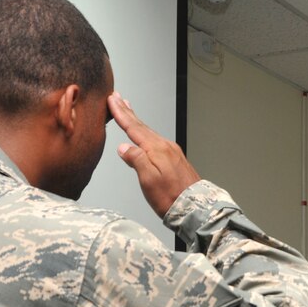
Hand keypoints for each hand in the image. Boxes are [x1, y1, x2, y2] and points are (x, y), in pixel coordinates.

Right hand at [108, 92, 200, 217]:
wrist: (195, 208)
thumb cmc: (171, 197)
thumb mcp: (149, 180)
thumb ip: (136, 160)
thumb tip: (123, 147)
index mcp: (157, 149)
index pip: (134, 128)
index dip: (121, 114)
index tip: (111, 101)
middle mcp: (165, 146)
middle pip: (142, 126)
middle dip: (128, 111)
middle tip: (117, 98)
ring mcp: (172, 151)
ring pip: (149, 131)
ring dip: (137, 120)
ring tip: (128, 110)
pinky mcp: (175, 159)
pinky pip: (156, 139)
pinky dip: (146, 132)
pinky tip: (144, 133)